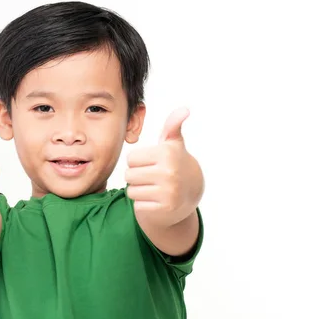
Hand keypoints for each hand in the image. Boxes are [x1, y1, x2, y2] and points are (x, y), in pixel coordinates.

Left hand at [125, 107, 203, 226]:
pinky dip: (143, 205)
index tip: (152, 164)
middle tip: (152, 178)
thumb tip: (185, 109)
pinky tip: (156, 201)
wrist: (190, 195)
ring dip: (138, 191)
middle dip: (136, 177)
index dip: (138, 162)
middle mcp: (170, 172)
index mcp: (168, 153)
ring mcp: (168, 192)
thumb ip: (172, 126)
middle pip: (128, 175)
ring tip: (153, 189)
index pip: (131, 158)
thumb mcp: (173, 144)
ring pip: (131, 191)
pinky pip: (137, 205)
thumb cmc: (174, 164)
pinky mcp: (164, 209)